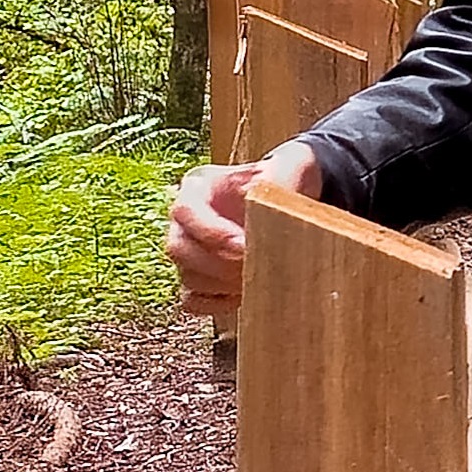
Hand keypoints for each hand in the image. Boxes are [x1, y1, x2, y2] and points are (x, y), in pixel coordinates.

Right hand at [165, 137, 320, 309]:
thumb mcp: (285, 168)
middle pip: (179, 248)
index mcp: (198, 187)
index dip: (212, 233)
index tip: (244, 246)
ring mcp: (189, 251)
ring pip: (188, 277)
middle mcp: (185, 220)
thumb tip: (269, 220)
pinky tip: (246, 293)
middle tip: (252, 268)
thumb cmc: (285, 177)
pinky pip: (193, 301)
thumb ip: (275, 187)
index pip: (186, 211)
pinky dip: (217, 303)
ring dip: (222, 284)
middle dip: (217, 264)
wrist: (292, 195)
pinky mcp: (198, 279)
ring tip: (257, 279)